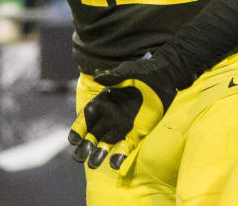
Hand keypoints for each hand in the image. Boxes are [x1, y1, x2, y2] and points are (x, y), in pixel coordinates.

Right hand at [68, 45, 192, 171]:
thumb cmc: (141, 73)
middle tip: (79, 157)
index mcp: (101, 104)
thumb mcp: (126, 72)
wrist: (163, 78)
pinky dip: (119, 156)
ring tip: (92, 164)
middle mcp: (108, 118)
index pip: (86, 119)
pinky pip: (125, 148)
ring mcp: (121, 128)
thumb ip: (112, 77)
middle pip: (92, 135)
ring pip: (105, 144)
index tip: (74, 139)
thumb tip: (97, 76)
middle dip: (85, 146)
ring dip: (98, 154)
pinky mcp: (135, 135)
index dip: (78, 129)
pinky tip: (115, 164)